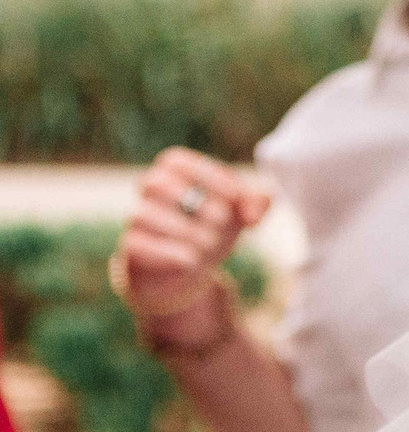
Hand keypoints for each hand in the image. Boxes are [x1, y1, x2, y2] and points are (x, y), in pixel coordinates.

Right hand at [116, 149, 268, 325]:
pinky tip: (192, 261)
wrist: (188, 270)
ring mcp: (136, 219)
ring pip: (143, 215)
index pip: (177, 161)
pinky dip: (169, 253)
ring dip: (185, 232)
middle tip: (222, 222)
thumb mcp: (239, 213)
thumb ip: (255, 204)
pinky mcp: (130, 249)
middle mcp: (148, 191)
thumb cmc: (213, 228)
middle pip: (157, 184)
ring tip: (209, 244)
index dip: (208, 177)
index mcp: (173, 171)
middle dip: (196, 204)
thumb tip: (255, 212)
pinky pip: (137, 244)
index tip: (235, 198)